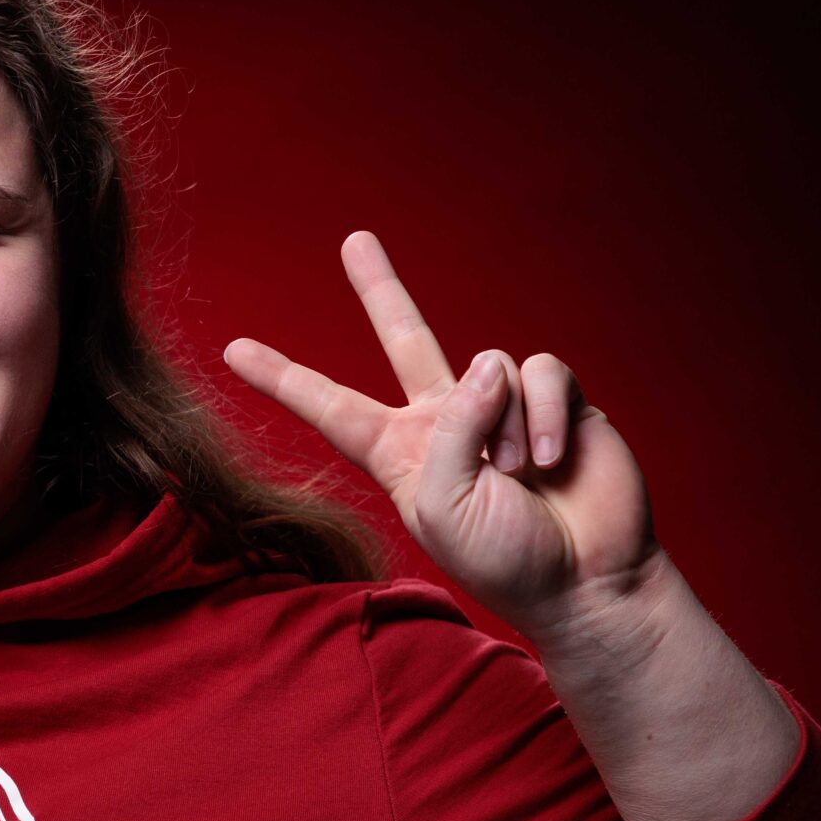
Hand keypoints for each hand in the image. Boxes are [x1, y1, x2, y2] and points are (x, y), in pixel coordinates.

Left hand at [223, 231, 659, 644]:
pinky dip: (545, 413)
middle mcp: (446, 422)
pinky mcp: (557, 400)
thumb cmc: (505, 559)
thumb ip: (449, 431)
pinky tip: (554, 459)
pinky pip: (540, 371)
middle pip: (404, 337)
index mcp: (400, 454)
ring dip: (505, 426)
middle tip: (354, 240)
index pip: (330, 406)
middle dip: (380, 288)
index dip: (283, 379)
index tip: (233, 350)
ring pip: (486, 365)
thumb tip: (484, 368)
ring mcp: (502, 407)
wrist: (587, 580)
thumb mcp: (441, 506)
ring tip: (523, 477)